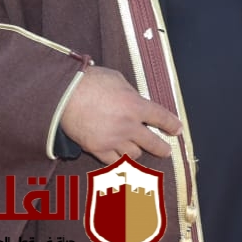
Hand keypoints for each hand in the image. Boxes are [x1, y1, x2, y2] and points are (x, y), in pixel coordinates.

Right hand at [60, 66, 181, 163]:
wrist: (64, 94)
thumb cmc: (89, 81)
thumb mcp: (117, 79)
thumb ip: (130, 93)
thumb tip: (135, 100)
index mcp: (135, 105)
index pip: (162, 118)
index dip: (172, 125)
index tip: (177, 130)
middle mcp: (128, 126)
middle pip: (153, 143)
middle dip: (162, 148)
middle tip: (166, 151)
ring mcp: (113, 140)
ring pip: (134, 155)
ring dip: (136, 152)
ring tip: (136, 150)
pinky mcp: (98, 149)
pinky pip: (114, 162)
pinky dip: (119, 162)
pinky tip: (121, 162)